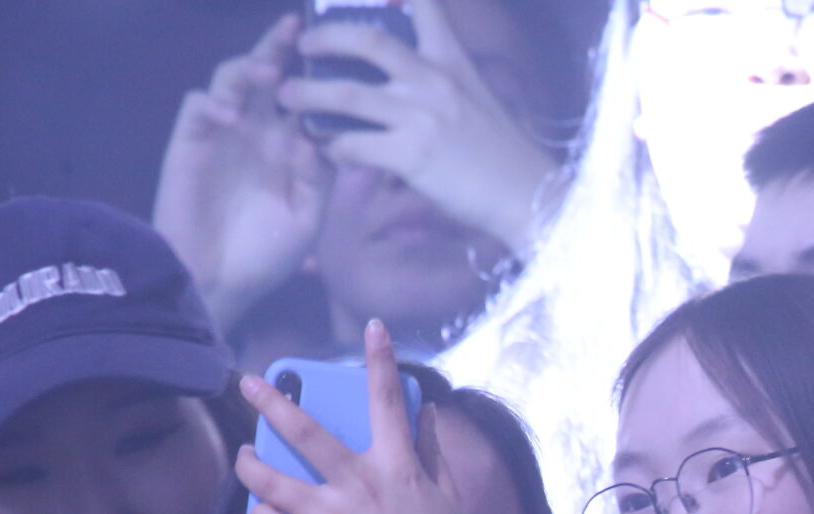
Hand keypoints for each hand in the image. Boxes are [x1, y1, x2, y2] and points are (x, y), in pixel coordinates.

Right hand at [153, 13, 331, 331]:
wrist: (219, 282)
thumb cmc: (266, 253)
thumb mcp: (307, 217)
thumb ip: (317, 177)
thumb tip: (318, 136)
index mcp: (289, 145)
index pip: (304, 97)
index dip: (318, 73)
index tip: (343, 51)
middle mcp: (257, 131)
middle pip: (266, 75)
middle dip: (279, 47)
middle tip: (296, 27)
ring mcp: (222, 133)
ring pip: (230, 80)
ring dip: (247, 68)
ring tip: (268, 72)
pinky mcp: (189, 143)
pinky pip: (197, 106)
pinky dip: (213, 102)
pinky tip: (231, 115)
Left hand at [234, 320, 478, 513]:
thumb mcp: (448, 500)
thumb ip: (433, 452)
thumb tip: (428, 413)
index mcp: (397, 468)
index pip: (386, 402)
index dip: (380, 360)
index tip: (374, 330)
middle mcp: (361, 484)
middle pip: (305, 431)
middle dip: (272, 401)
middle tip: (248, 383)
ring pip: (273, 479)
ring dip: (250, 464)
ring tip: (243, 456)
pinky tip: (260, 513)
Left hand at [279, 0, 559, 252]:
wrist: (525, 194)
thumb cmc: (501, 152)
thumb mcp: (476, 97)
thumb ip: (439, 78)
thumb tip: (400, 71)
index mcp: (450, 61)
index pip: (422, 5)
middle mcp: (433, 80)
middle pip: (366, 39)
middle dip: (325, 37)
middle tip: (304, 45)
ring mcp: (421, 116)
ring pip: (346, 94)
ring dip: (308, 95)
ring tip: (288, 97)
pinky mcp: (412, 155)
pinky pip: (353, 144)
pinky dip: (332, 147)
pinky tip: (324, 150)